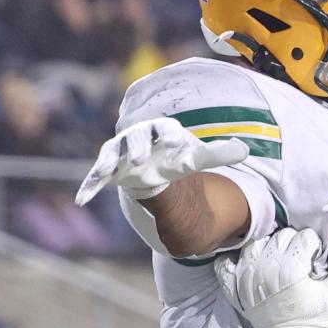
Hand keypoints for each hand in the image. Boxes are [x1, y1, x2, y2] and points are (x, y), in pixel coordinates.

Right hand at [76, 117, 248, 205]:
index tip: (177, 143)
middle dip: (136, 146)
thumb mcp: (196, 158)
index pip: (166, 128)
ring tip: (110, 172)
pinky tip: (82, 199)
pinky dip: (89, 185)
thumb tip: (245, 150)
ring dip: (110, 162)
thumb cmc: (174, 157)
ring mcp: (120, 152)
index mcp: (161, 131)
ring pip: (112, 154)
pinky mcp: (109, 169)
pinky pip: (96, 175)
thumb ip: (218, 154)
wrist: (152, 166)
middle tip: (140, 158)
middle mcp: (138, 137)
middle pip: (135, 138)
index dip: (170, 135)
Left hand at [216, 228, 327, 327]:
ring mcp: (245, 276)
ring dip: (269, 248)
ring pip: (256, 242)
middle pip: (280, 236)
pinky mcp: (233, 287)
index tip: (315, 263)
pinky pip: (226, 262)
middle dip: (293, 245)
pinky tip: (253, 265)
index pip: (305, 236)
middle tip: (299, 264)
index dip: (314, 247)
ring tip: (279, 264)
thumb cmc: (320, 319)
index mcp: (291, 268)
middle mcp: (264, 268)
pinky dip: (236, 259)